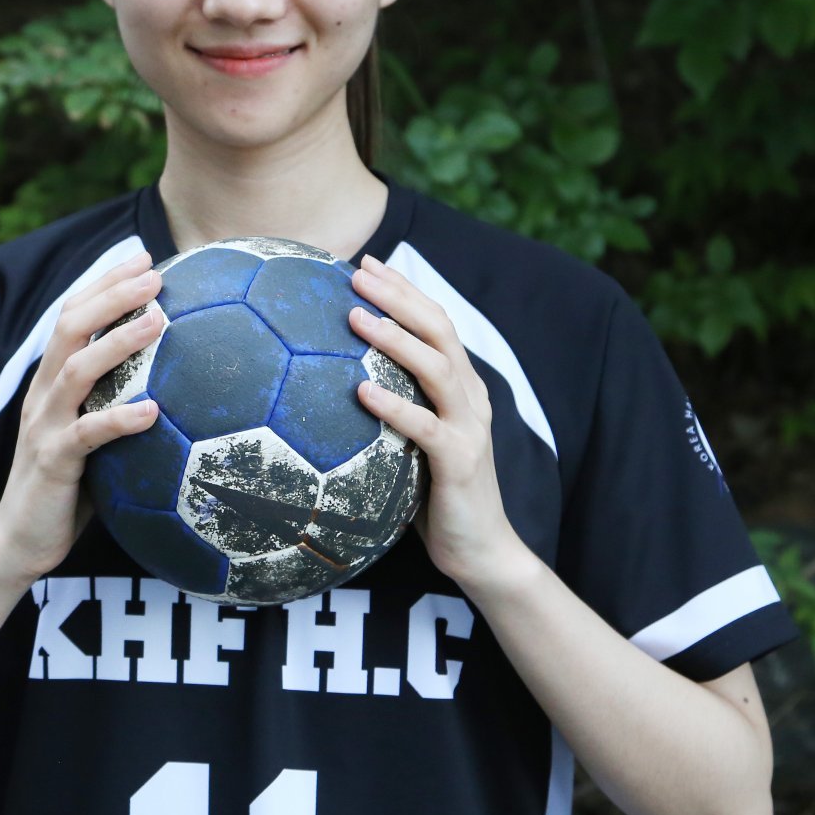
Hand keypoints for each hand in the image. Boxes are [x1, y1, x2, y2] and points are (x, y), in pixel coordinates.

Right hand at [0, 249, 162, 587]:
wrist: (18, 541)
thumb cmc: (66, 489)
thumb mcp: (90, 437)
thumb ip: (116, 404)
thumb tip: (173, 385)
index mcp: (52, 382)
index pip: (73, 315)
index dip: (104, 282)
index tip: (142, 256)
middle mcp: (44, 394)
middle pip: (71, 325)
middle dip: (111, 294)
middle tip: (155, 274)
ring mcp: (45, 426)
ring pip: (78, 370)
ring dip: (119, 341)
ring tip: (159, 320)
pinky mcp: (54, 463)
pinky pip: (88, 435)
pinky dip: (120, 419)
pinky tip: (154, 411)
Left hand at [348, 253, 530, 594]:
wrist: (482, 552)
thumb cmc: (436, 497)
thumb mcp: (412, 444)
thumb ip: (390, 411)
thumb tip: (332, 387)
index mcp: (459, 388)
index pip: (434, 323)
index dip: (404, 290)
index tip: (366, 262)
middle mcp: (469, 398)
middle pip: (439, 330)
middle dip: (399, 296)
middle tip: (358, 272)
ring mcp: (469, 427)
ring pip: (435, 368)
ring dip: (395, 339)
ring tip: (354, 318)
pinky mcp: (460, 461)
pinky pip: (426, 427)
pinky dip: (394, 405)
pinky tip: (360, 390)